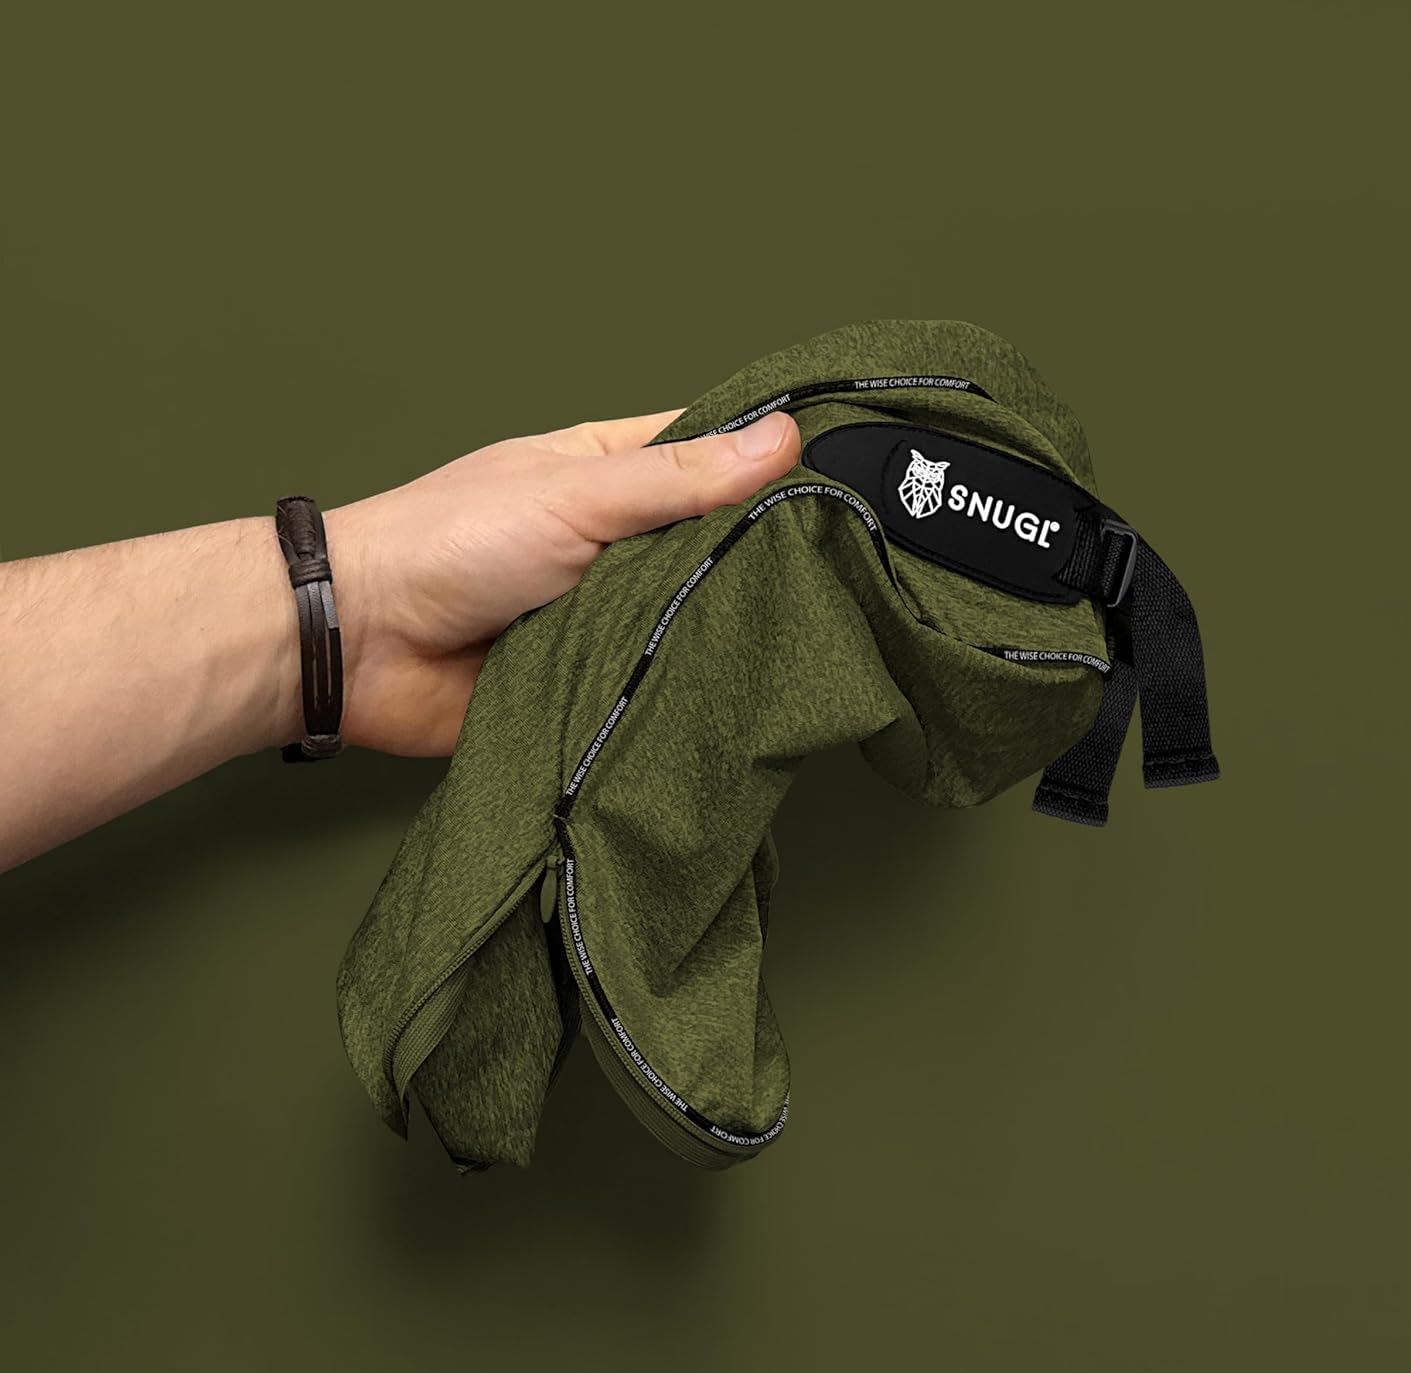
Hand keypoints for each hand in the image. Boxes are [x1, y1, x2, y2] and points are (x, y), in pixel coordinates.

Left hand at [324, 407, 800, 756]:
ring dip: (722, 629)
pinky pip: (659, 680)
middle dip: (760, 560)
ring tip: (801, 635)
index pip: (710, 453)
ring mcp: (608, 612)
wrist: (363, 649)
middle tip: (839, 573)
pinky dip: (685, 685)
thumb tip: (782, 439)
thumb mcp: (574, 494)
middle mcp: (616, 541)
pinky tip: (737, 690)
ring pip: (693, 618)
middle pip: (714, 544)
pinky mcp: (597, 678)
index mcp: (610, 472)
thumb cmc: (446, 545)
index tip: (843, 478)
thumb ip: (677, 477)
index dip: (769, 463)